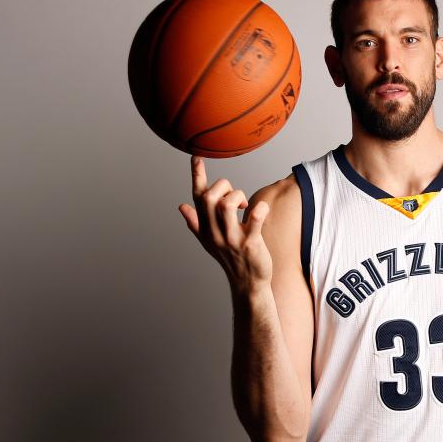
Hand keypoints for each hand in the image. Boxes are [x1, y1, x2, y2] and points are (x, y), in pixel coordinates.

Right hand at [178, 155, 272, 290]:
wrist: (247, 283)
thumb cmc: (230, 259)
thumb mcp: (209, 241)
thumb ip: (195, 222)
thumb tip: (181, 206)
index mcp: (205, 228)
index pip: (197, 198)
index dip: (197, 176)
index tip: (197, 158)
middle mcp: (215, 232)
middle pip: (210, 198)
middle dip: (223, 187)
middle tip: (235, 196)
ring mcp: (232, 238)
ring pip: (226, 205)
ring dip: (237, 196)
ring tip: (244, 205)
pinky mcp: (250, 243)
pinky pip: (254, 219)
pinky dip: (259, 208)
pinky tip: (261, 209)